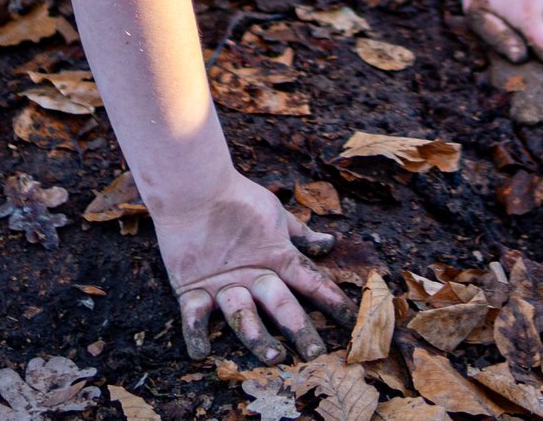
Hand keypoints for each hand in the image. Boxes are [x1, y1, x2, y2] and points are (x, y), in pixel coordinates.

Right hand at [155, 169, 348, 363]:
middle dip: (300, 328)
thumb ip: (300, 235)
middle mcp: (252, 274)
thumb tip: (329, 243)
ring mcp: (222, 282)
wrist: (193, 186)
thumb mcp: (276, 213)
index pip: (311, 281)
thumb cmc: (237, 198)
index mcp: (276, 256)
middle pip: (281, 304)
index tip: (351, 321)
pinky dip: (195, 333)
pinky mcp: (191, 286)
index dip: (332, 300)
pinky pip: (193, 314)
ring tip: (272, 357)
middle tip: (315, 354)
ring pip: (243, 314)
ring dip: (258, 337)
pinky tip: (202, 354)